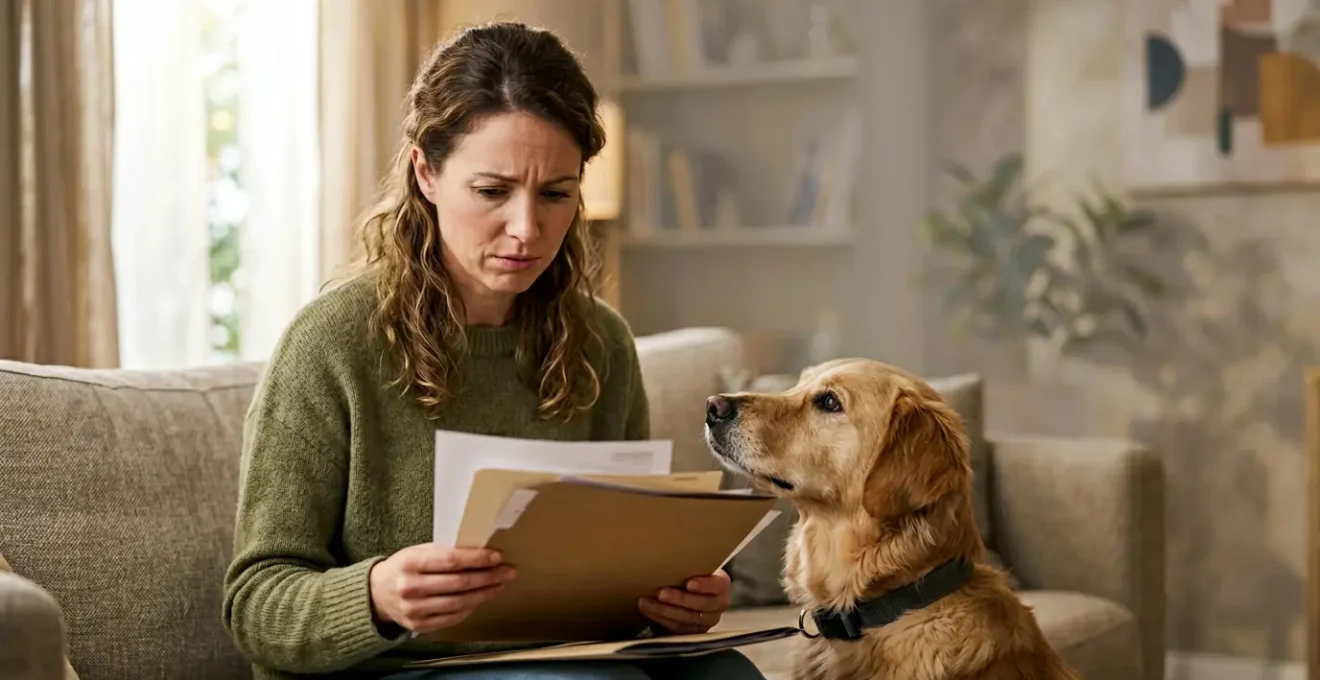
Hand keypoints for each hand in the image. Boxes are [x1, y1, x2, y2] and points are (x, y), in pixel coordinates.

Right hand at [368, 544, 515, 633]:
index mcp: (410, 563)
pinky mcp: (418, 625)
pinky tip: (481, 598)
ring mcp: (414, 609)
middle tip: (508, 572)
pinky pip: (452, 618)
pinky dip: (470, 608)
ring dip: (484, 594)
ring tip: (500, 585)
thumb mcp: (417, 551)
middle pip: (459, 583)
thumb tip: (480, 550)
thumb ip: (444, 551)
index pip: (451, 560)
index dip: (477, 559)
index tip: (497, 556)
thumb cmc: (404, 567)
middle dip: (488, 577)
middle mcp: (411, 587)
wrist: (376, 594)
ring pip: (459, 603)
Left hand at [638, 569, 730, 634]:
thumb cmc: (688, 573)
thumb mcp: (694, 567)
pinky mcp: (692, 633)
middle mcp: (717, 606)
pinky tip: (648, 610)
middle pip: (700, 605)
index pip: (718, 586)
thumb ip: (689, 563)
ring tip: (645, 602)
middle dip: (678, 599)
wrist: (688, 592)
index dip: (704, 585)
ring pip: (686, 619)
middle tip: (660, 592)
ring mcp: (706, 621)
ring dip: (663, 611)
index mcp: (721, 586)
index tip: (688, 583)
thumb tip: (668, 548)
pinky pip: (676, 629)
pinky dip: (660, 619)